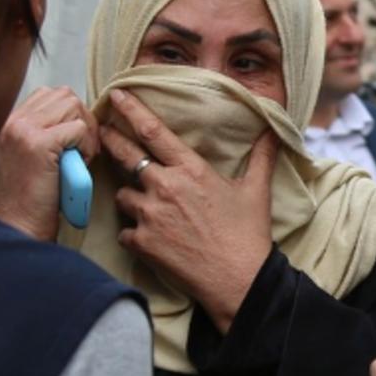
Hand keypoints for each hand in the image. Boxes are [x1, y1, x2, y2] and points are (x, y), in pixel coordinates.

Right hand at [0, 86, 98, 240]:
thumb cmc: (28, 200)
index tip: (74, 141)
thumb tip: (75, 119)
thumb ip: (42, 133)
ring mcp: (24, 131)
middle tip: (83, 150)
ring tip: (79, 158)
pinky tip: (78, 166)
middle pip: (65, 96)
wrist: (18, 226)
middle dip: (82, 119)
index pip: (49, 95)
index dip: (71, 115)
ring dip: (85, 132)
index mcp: (10, 123)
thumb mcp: (27, 157)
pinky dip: (86, 146)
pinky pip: (78, 129)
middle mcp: (14, 122)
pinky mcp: (39, 145)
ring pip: (73, 107)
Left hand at [101, 90, 277, 330]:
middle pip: (125, 155)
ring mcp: (150, 214)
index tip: (116, 94)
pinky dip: (132, 233)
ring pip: (122, 195)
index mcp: (191, 169)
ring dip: (130, 198)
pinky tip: (148, 239)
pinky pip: (124, 231)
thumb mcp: (257, 191)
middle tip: (101, 131)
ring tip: (147, 208)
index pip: (153, 131)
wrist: (238, 281)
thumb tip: (274, 130)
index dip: (131, 110)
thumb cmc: (248, 236)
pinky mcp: (141, 242)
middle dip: (110, 139)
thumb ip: (262, 157)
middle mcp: (165, 186)